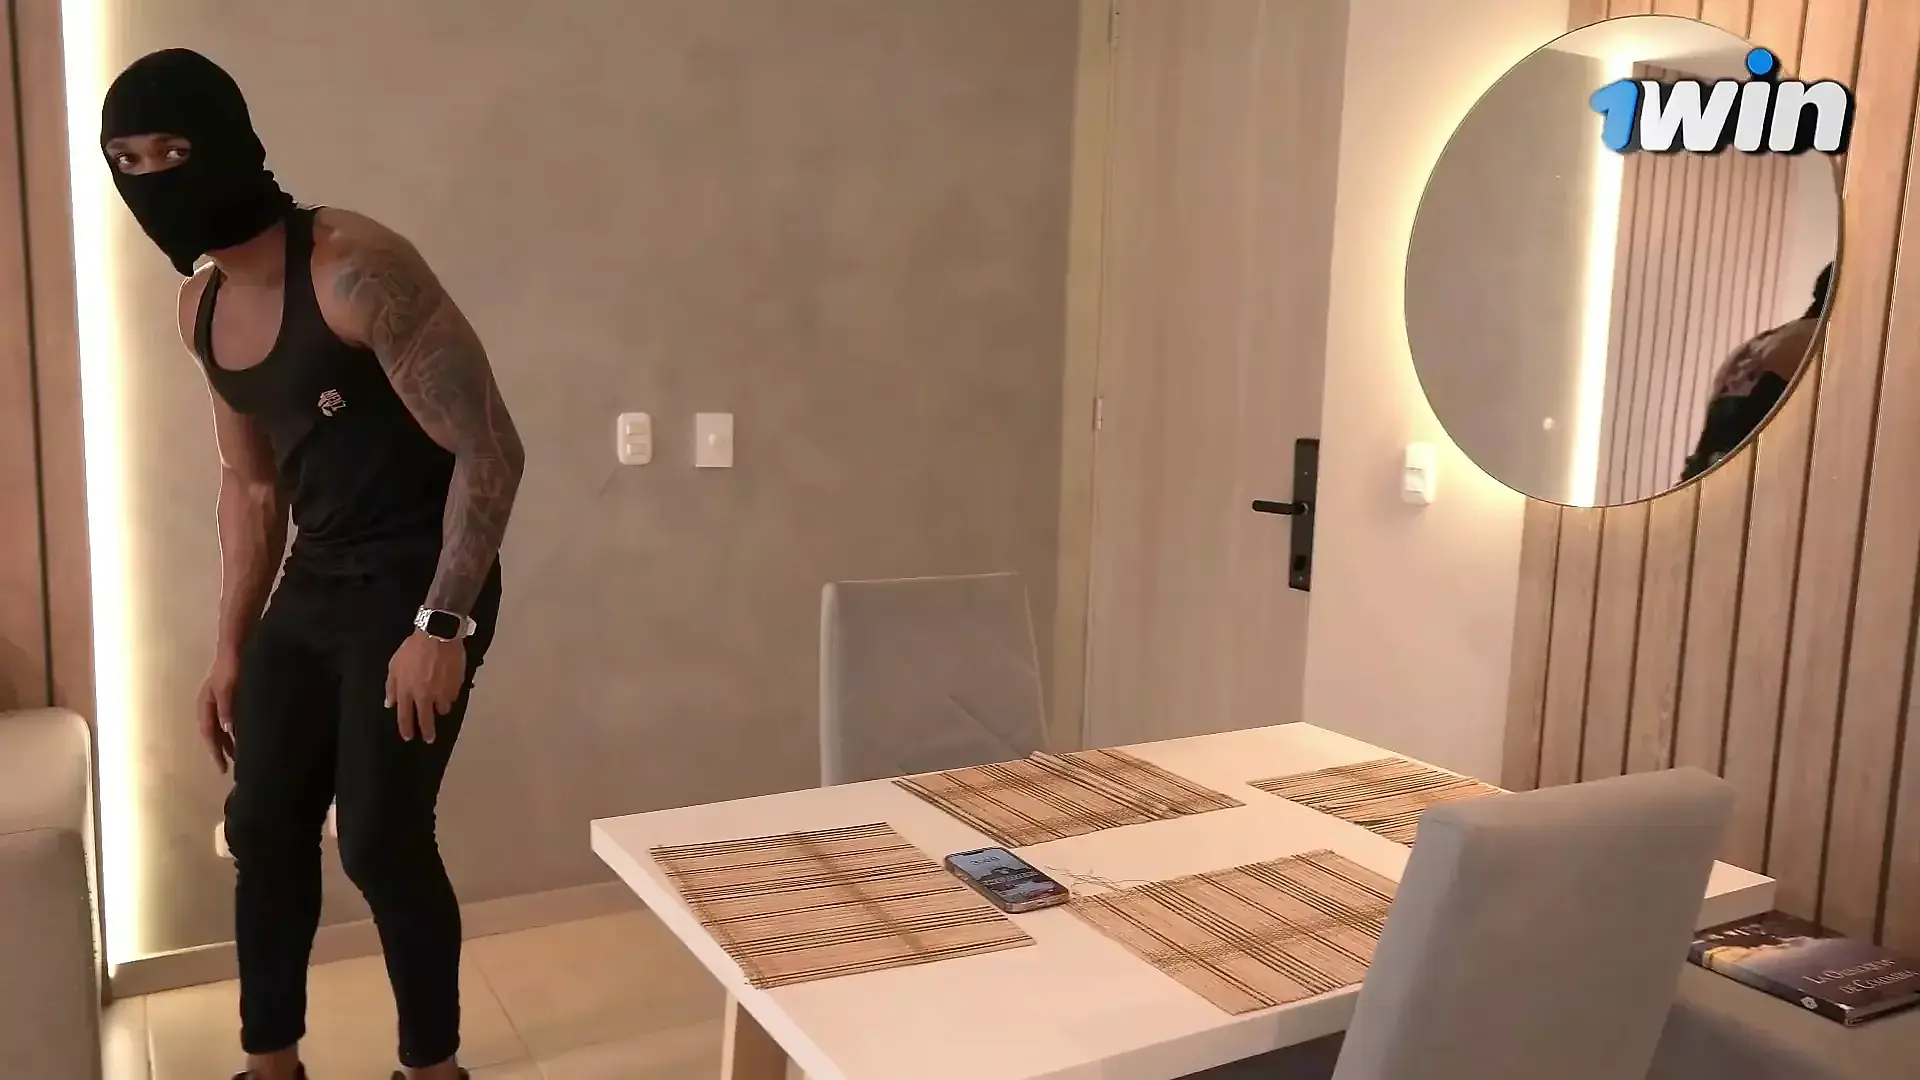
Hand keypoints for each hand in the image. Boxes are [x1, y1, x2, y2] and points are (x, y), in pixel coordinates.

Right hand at [196, 650, 240, 772]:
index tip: (222, 769)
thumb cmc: (230, 666)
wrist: (236, 645)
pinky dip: (234, 729)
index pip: (209, 735)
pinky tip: (244, 734)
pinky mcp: (230, 695)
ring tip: (239, 755)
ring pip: (221, 727)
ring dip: (228, 741)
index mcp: (206, 705)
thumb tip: (228, 731)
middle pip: (214, 733)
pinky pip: (229, 718)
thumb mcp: (227, 688)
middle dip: (221, 750)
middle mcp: (210, 705)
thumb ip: (226, 709)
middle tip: (230, 767)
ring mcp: (219, 700)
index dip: (215, 752)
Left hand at [385, 631, 466, 743]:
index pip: (405, 716)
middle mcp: (424, 696)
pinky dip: (450, 694)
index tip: (409, 737)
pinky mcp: (456, 686)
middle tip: (429, 739)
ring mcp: (441, 692)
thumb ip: (391, 686)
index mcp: (407, 691)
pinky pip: (452, 696)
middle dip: (427, 732)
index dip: (406, 729)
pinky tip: (449, 686)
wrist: (438, 635)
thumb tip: (389, 704)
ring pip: (442, 708)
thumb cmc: (413, 649)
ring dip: (440, 708)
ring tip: (441, 703)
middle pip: (425, 720)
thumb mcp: (394, 665)